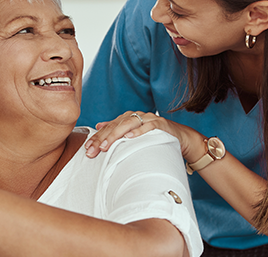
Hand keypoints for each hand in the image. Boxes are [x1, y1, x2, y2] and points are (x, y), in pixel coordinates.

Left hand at [84, 111, 203, 159]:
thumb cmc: (154, 138)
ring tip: (106, 146)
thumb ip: (117, 129)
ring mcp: (147, 118)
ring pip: (128, 124)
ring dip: (116, 135)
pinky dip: (138, 132)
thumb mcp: (134, 134)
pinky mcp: (159, 123)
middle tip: (93, 150)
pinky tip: (129, 138)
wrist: (179, 137)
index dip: (97, 138)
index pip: (108, 128)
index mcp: (127, 118)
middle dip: (102, 139)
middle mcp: (136, 116)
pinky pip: (148, 126)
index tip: (87, 149)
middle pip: (115, 126)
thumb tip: (98, 126)